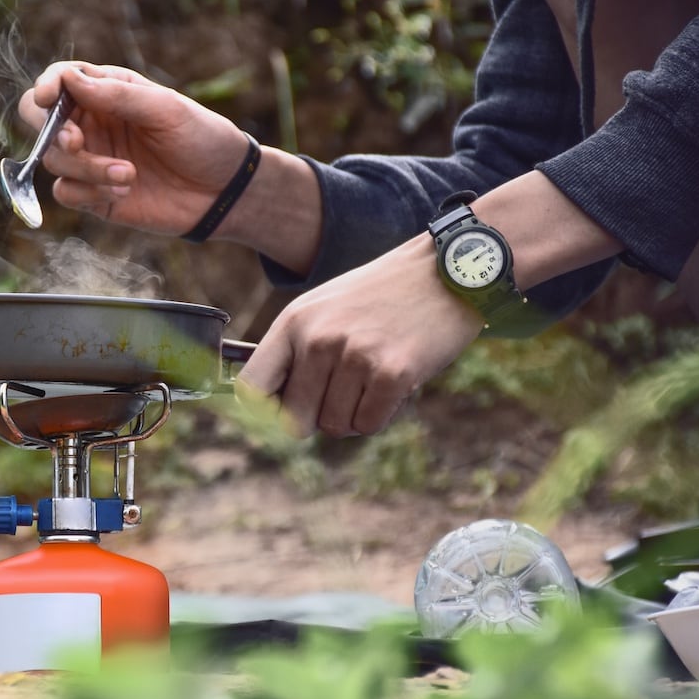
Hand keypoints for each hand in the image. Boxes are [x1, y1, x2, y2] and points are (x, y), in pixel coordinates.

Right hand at [18, 61, 249, 235]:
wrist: (223, 191)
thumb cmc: (200, 138)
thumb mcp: (165, 108)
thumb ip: (117, 94)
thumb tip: (68, 79)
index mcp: (106, 91)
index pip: (59, 80)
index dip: (46, 86)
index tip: (49, 98)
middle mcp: (91, 123)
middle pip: (39, 119)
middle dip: (51, 131)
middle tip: (76, 142)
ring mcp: (90, 159)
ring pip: (54, 159)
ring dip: (87, 168)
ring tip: (129, 174)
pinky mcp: (93, 195)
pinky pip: (66, 192)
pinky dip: (88, 192)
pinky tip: (123, 192)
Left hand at [236, 235, 482, 437]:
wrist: (446, 272)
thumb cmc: (381, 296)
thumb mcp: (324, 308)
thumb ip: (295, 351)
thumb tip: (272, 409)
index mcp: (293, 322)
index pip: (251, 388)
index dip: (264, 412)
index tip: (284, 415)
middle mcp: (318, 339)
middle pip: (295, 419)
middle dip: (318, 417)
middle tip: (344, 393)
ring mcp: (355, 356)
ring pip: (336, 426)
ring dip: (354, 414)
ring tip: (373, 378)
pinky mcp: (393, 373)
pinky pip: (369, 424)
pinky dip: (381, 414)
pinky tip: (393, 382)